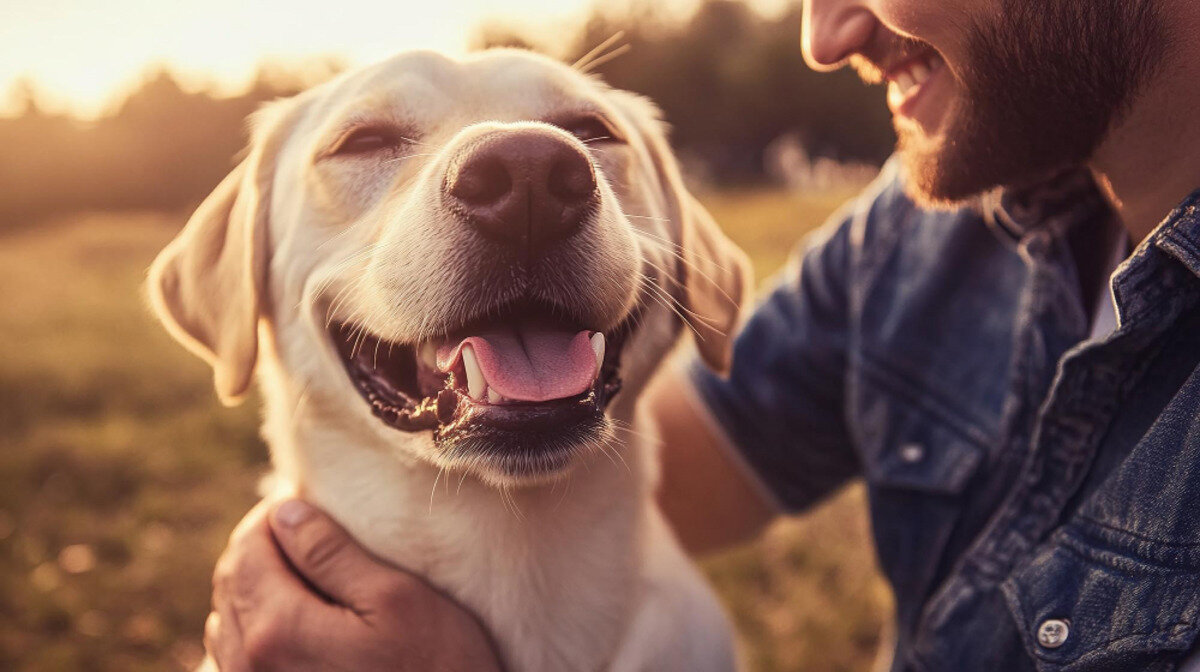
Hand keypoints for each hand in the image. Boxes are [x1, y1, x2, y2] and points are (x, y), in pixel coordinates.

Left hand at [204, 498, 502, 671]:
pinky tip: (287, 621)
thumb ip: (332, 553)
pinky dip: (254, 627)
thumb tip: (285, 513)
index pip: (247, 548)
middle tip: (304, 527)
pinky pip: (235, 659)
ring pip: (228, 620)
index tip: (307, 501)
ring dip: (256, 585)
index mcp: (278, 628)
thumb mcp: (396, 598)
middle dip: (262, 546)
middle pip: (231, 582)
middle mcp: (250, 665)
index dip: (274, 515)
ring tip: (300, 569)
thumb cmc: (435, 667)